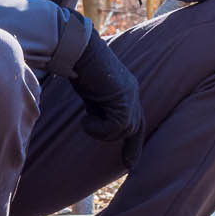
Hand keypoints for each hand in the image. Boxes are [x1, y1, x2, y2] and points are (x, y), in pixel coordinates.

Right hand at [68, 24, 144, 167]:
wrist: (78, 50)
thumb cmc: (78, 66)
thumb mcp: (91, 92)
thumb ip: (98, 106)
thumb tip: (94, 119)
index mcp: (126, 90)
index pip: (136, 118)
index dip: (135, 141)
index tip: (131, 162)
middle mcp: (132, 92)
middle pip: (136, 126)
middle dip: (132, 147)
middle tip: (129, 165)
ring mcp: (130, 94)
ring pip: (124, 129)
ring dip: (103, 131)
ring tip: (86, 121)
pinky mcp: (123, 98)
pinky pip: (116, 126)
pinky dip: (98, 128)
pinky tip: (85, 119)